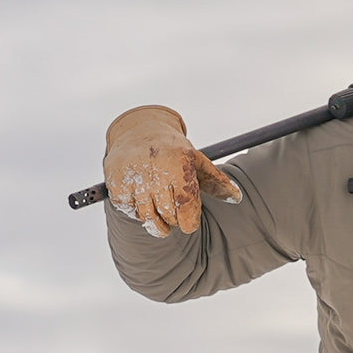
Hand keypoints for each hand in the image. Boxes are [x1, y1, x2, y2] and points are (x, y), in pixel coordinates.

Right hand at [103, 105, 241, 236]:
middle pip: (168, 218)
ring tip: (160, 211)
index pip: (186, 213)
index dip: (189, 222)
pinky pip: (129, 210)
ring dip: (155, 221)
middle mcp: (155, 172)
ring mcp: (133, 177)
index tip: (188, 221)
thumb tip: (237, 198)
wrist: (139, 130)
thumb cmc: (174, 152)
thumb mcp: (197, 162)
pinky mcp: (115, 181)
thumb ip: (217, 182)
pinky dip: (136, 211)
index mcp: (179, 168)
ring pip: (147, 218)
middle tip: (173, 208)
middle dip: (173, 219)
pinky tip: (142, 198)